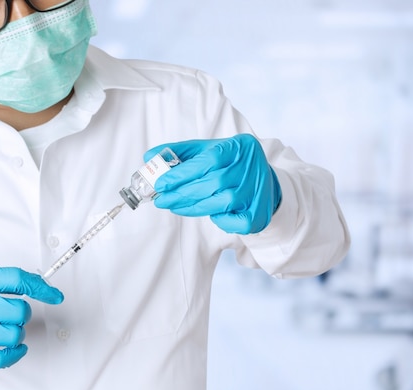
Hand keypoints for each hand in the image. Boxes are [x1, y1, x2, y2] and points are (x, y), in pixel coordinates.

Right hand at [0, 267, 62, 370]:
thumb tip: (33, 286)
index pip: (16, 279)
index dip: (40, 287)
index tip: (54, 295)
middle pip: (18, 311)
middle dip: (22, 314)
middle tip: (14, 315)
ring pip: (12, 335)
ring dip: (17, 334)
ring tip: (7, 330)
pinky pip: (0, 358)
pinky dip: (14, 355)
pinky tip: (14, 349)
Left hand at [145, 134, 281, 233]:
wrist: (263, 181)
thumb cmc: (228, 164)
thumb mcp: (208, 150)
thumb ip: (180, 153)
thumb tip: (149, 157)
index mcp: (239, 146)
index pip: (208, 159)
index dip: (182, 173)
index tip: (161, 183)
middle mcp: (252, 167)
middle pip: (213, 183)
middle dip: (182, 193)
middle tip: (161, 200)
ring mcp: (258, 191)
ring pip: (222, 202)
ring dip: (194, 207)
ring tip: (175, 206)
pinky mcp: (259, 213)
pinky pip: (234, 221)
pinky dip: (218, 220)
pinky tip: (209, 213)